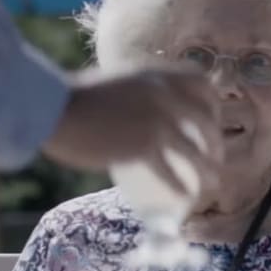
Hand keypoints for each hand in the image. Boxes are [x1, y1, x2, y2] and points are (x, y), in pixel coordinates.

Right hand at [42, 68, 221, 197]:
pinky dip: (180, 186)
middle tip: (213, 158)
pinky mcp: (144, 145)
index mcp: (156, 74)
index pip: (201, 83)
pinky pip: (170, 170)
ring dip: (208, 170)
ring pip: (195, 150)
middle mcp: (163, 94)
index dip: (213, 104)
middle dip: (216, 142)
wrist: (55, 110)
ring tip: (212, 184)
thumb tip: (139, 109)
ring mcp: (156, 119)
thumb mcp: (114, 82)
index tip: (212, 121)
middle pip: (205, 120)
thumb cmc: (73, 99)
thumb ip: (133, 91)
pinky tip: (185, 196)